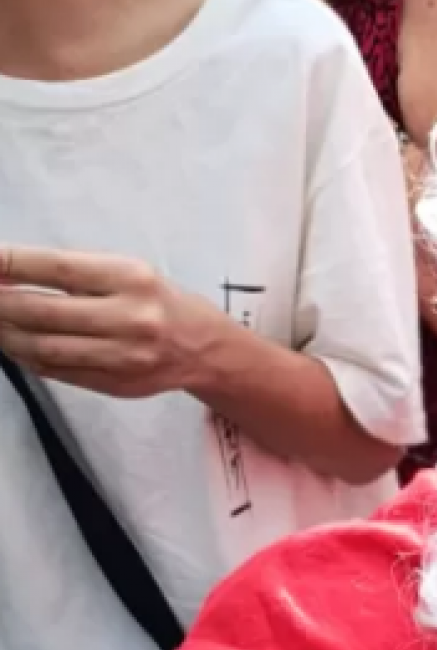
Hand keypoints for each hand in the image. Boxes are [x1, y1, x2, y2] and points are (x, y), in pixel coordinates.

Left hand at [0, 246, 219, 399]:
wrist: (203, 348)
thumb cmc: (155, 301)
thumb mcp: (123, 271)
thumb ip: (71, 274)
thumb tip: (7, 275)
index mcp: (131, 279)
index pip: (58, 269)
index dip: (12, 265)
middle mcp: (131, 319)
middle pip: (45, 312)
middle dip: (1, 303)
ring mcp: (124, 357)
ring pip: (45, 348)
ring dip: (7, 335)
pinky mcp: (117, 384)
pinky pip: (58, 372)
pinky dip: (27, 357)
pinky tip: (15, 344)